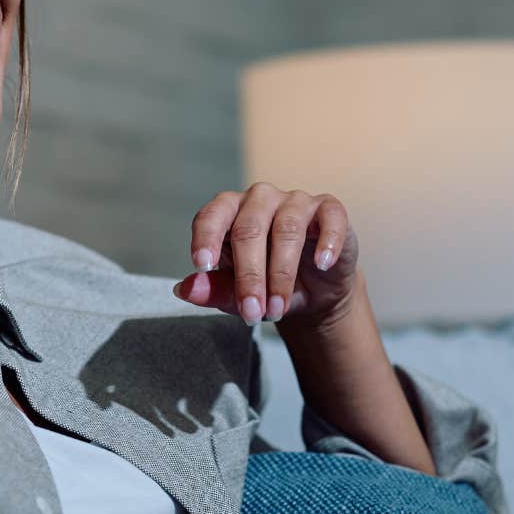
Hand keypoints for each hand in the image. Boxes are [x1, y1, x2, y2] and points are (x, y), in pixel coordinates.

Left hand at [174, 183, 359, 326]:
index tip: (203, 265)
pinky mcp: (329, 210)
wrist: (313, 291)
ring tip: (278, 309)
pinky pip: (330, 218)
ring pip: (286, 229)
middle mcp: (259, 199)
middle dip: (249, 277)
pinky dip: (327, 241)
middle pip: (249, 230)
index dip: (206, 238)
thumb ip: (214, 289)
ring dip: (282, 275)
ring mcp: (295, 201)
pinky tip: (322, 264)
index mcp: (229, 212)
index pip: (211, 217)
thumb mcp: (237, 293)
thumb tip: (184, 289)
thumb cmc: (267, 284)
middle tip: (251, 313)